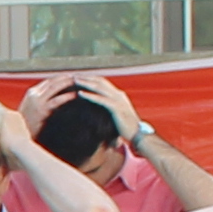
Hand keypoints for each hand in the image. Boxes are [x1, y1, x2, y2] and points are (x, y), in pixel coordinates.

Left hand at [31, 70, 146, 141]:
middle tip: (73, 75)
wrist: (139, 136)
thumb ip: (110, 110)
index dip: (91, 79)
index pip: (103, 83)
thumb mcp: (117, 116)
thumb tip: (101, 109)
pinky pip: (101, 100)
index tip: (79, 78)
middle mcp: (119, 95)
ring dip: (86, 83)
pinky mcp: (117, 108)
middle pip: (100, 82)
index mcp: (119, 96)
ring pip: (100, 87)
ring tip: (74, 80)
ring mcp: (119, 101)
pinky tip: (79, 93)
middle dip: (87, 77)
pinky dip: (90, 95)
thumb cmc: (127, 129)